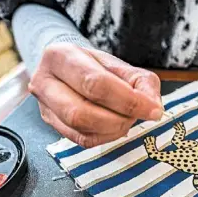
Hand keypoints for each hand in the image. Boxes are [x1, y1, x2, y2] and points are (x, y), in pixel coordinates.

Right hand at [29, 43, 163, 147]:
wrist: (68, 69)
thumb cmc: (94, 66)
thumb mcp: (119, 65)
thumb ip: (141, 82)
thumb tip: (153, 107)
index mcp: (60, 56)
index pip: (95, 83)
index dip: (128, 100)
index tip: (153, 110)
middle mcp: (45, 82)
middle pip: (82, 111)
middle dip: (119, 118)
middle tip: (138, 115)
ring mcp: (45, 106)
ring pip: (79, 128)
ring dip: (112, 129)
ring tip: (127, 119)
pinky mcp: (52, 125)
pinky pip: (81, 140)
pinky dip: (105, 137)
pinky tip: (115, 127)